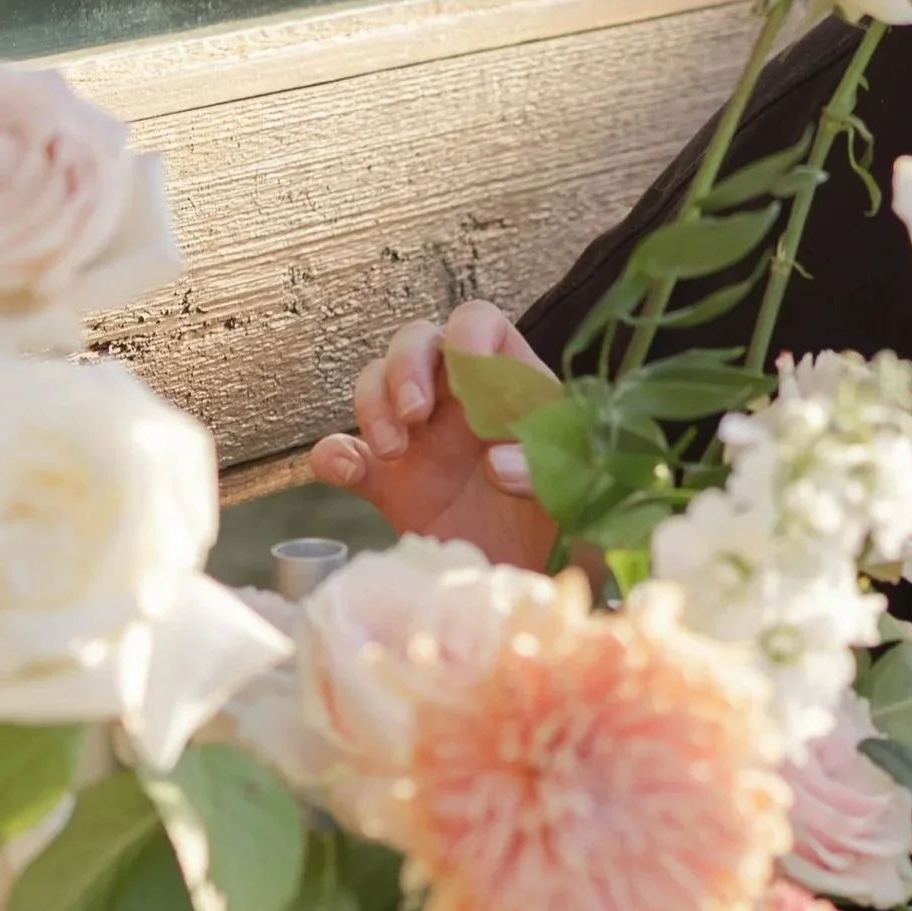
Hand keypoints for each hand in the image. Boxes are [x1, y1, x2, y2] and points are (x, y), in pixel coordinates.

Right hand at [308, 301, 559, 568]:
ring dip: (372, 405)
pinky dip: (333, 454)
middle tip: (416, 413)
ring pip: (375, 384)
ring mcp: (422, 439)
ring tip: (395, 450)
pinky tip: (349, 472)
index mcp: (514, 387)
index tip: (464, 368)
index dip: (467, 333)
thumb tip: (495, 464)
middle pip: (416, 342)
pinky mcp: (389, 484)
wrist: (537, 586)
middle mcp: (462, 402)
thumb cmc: (570, 527)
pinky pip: (343, 453)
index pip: (480, 325)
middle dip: (405, 366)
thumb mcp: (578, 492)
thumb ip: (545, 470)